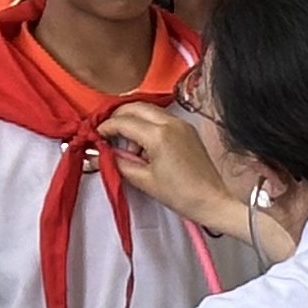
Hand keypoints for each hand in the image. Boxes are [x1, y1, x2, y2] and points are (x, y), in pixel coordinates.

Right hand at [103, 100, 248, 237]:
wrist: (212, 201)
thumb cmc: (180, 194)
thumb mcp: (143, 180)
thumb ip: (117, 163)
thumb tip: (97, 155)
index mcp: (158, 135)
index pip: (123, 122)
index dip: (105, 128)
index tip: (96, 137)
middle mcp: (170, 122)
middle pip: (134, 107)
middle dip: (118, 118)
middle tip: (108, 136)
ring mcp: (181, 124)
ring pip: (148, 110)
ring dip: (133, 121)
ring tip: (130, 148)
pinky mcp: (187, 129)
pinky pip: (161, 118)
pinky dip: (147, 125)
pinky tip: (145, 147)